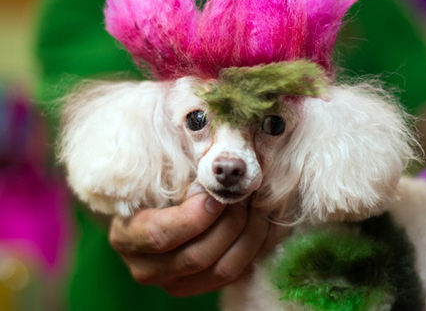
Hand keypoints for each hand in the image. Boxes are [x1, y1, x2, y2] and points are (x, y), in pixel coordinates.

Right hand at [109, 189, 289, 296]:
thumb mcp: (159, 177)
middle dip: (229, 222)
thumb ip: (179, 176)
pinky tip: (259, 222)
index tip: (215, 195)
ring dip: (247, 235)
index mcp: (128, 237)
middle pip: (197, 256)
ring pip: (222, 270)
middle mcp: (147, 269)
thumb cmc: (158, 186)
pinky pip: (236, 274)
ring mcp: (175, 284)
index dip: (194, 216)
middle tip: (244, 195)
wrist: (154, 210)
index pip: (160, 235)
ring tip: (255, 205)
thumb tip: (213, 180)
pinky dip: (253, 247)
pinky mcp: (201, 287)